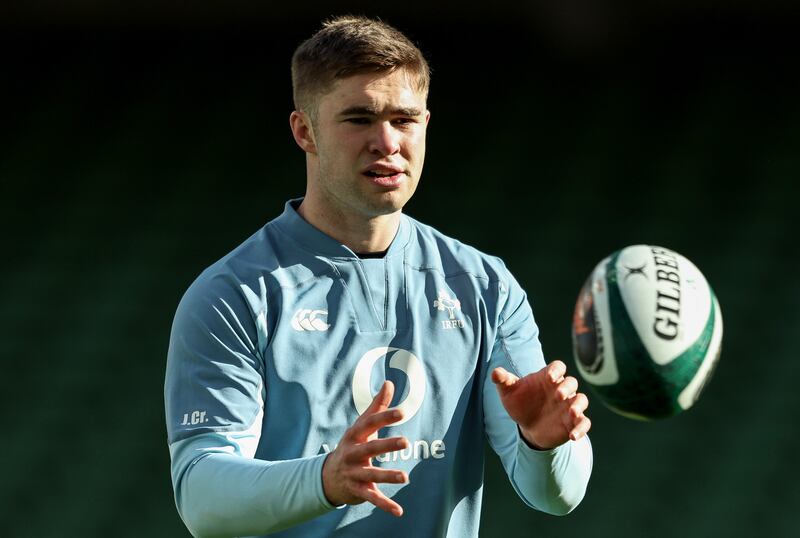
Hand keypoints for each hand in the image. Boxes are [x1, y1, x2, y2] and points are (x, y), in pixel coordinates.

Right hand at [322, 381, 408, 515]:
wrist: (328, 477)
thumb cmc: (352, 445)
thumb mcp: (361, 426)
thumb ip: (377, 406)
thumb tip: (389, 383)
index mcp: (355, 436)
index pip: (370, 424)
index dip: (385, 417)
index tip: (402, 412)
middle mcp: (352, 454)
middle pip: (370, 449)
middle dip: (386, 446)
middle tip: (406, 441)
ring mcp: (354, 474)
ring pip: (371, 475)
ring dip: (388, 477)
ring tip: (405, 477)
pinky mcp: (357, 491)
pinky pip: (372, 498)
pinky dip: (385, 505)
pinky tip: (399, 511)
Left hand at [492, 360, 590, 449]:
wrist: (527, 426)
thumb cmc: (520, 403)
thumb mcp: (509, 392)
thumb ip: (503, 381)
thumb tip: (495, 373)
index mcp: (547, 378)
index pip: (558, 367)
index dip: (556, 370)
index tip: (550, 377)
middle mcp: (561, 390)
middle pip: (571, 382)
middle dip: (567, 388)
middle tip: (558, 395)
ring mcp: (568, 406)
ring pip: (581, 400)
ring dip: (579, 405)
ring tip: (572, 413)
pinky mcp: (572, 422)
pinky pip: (584, 422)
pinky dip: (581, 428)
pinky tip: (573, 436)